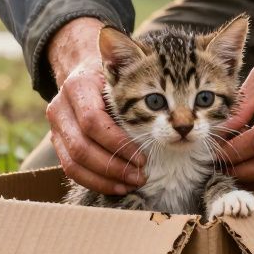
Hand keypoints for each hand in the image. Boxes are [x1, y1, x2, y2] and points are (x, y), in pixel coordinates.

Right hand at [45, 18, 145, 194]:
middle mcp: (60, 104)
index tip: (143, 158)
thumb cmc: (121, 71)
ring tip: (132, 183)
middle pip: (82, 146)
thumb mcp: (132, 67)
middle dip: (114, 165)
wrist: (87, 72)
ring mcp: (55, 125)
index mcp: (79, 85)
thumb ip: (152, 73)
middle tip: (140, 175)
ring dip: (105, 178)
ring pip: (73, 163)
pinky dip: (95, 181)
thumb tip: (198, 74)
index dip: (119, 144)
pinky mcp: (57, 141)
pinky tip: (118, 186)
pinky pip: (70, 170)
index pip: (93, 121)